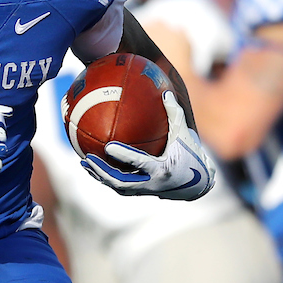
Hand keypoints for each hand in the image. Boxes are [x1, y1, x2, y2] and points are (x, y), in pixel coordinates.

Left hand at [80, 92, 215, 199]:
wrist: (197, 183)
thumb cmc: (191, 154)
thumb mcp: (184, 133)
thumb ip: (174, 113)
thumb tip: (164, 90)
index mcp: (162, 169)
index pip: (139, 163)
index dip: (123, 156)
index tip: (107, 146)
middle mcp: (151, 183)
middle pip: (121, 181)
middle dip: (102, 171)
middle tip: (87, 158)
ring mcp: (145, 190)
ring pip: (118, 186)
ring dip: (100, 176)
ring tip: (84, 163)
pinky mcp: (141, 192)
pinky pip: (120, 186)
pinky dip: (107, 177)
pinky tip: (94, 166)